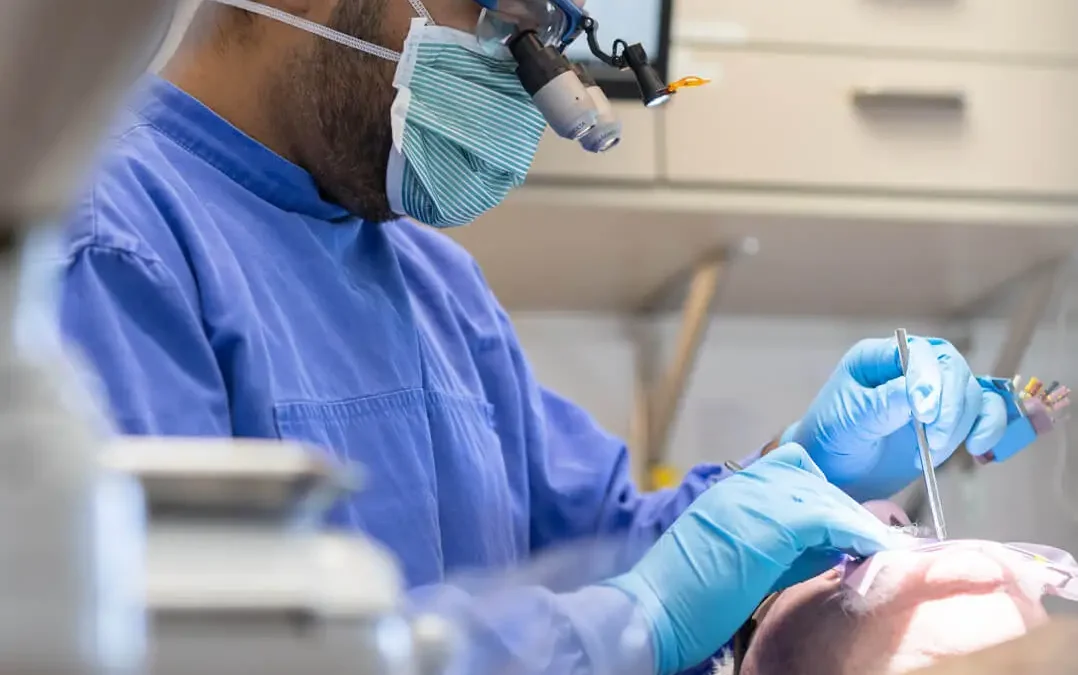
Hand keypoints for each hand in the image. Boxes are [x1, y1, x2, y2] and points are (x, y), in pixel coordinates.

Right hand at [606, 445, 894, 674]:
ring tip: (876, 542)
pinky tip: (870, 546)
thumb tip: (825, 545)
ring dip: (853, 519)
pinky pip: (826, 519)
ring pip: (821, 495)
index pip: (789, 469)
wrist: (651, 611)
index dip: (820, 494)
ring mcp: (751, 501)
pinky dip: (853, 531)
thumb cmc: (685, 599)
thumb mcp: (734, 559)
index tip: (841, 523)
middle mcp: (740, 488)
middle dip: (842, 508)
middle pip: (810, 479)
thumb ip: (777, 544)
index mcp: (728, 494)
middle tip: (869, 536)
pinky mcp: (768, 526)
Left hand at [785, 336, 1007, 501]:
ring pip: (972, 394)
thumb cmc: (832, 439)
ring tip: (934, 453)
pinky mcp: (950, 419)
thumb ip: (883, 404)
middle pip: (953, 371)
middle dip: (949, 408)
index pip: (919, 354)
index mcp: (879, 357)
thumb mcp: (849, 420)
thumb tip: (920, 395)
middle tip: (934, 441)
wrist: (836, 471)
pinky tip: (977, 449)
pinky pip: (985, 414)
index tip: (924, 414)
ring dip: (962, 426)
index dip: (929, 380)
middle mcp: (911, 368)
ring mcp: (934, 393)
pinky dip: (988, 429)